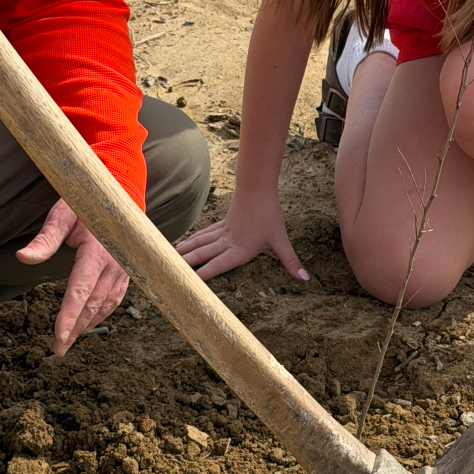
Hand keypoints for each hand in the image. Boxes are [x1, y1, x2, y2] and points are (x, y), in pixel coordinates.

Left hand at [17, 197, 129, 353]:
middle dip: (75, 328)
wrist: (121, 190)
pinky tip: (90, 321)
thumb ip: (45, 238)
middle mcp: (114, 263)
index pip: (80, 291)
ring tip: (70, 340)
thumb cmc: (88, 201)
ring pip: (106, 304)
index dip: (68, 317)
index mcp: (97, 251)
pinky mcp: (127, 269)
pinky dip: (103, 312)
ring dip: (88, 324)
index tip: (58, 337)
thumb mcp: (63, 213)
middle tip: (59, 348)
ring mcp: (124, 268)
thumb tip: (23, 257)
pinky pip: (116, 297)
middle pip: (93, 304)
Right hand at [177, 193, 309, 283]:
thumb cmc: (269, 215)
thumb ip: (291, 261)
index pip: (218, 265)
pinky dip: (194, 239)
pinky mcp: (223, 224)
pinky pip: (205, 234)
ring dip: (186, 252)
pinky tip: (186, 242)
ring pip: (200, 244)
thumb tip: (305, 279)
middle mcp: (227, 242)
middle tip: (169, 274)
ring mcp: (222, 232)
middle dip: (186, 265)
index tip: (190, 284)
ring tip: (171, 259)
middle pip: (203, 255)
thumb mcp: (281, 240)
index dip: (204, 275)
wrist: (258, 188)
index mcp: (239, 250)